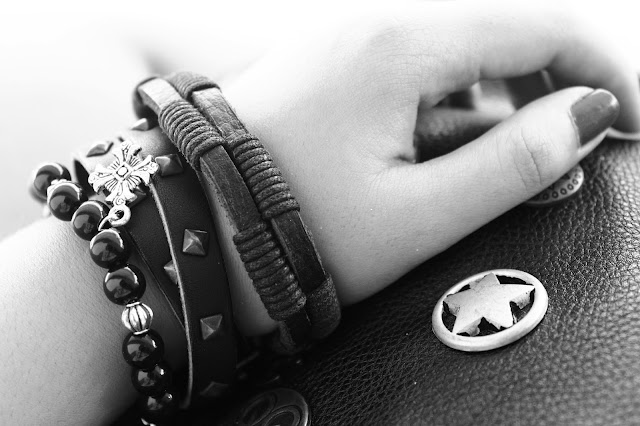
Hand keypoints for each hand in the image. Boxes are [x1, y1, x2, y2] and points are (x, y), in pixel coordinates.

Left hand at [213, 1, 639, 333]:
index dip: (599, 73)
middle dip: (539, 102)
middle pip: (495, 43)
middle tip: (551, 167)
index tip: (629, 123)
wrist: (186, 230)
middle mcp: (369, 27)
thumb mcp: (418, 214)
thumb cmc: (292, 228)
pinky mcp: (328, 74)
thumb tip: (587, 116)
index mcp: (399, 46)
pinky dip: (434, 122)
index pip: (538, 28)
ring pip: (450, 68)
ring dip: (481, 121)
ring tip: (461, 186)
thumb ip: (514, 163)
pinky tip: (417, 170)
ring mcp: (343, 46)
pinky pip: (405, 83)